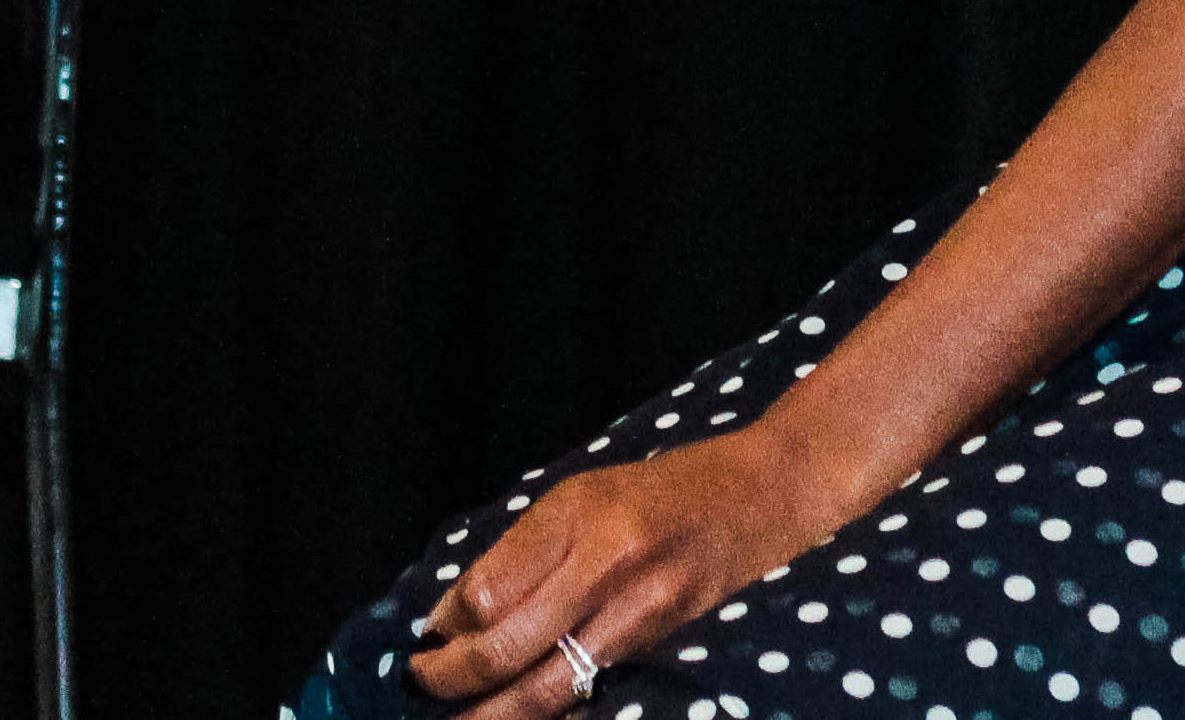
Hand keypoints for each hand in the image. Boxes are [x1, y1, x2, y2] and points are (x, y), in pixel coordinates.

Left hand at [408, 426, 853, 713]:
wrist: (764, 492)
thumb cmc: (666, 487)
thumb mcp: (584, 493)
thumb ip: (524, 550)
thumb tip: (456, 610)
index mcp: (574, 510)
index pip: (487, 587)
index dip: (446, 625)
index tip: (424, 638)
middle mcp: (604, 559)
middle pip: (507, 643)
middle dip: (453, 678)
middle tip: (420, 686)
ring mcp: (637, 606)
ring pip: (546, 683)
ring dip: (491, 710)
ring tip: (455, 719)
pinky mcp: (661, 638)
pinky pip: (587, 686)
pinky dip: (546, 706)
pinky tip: (518, 713)